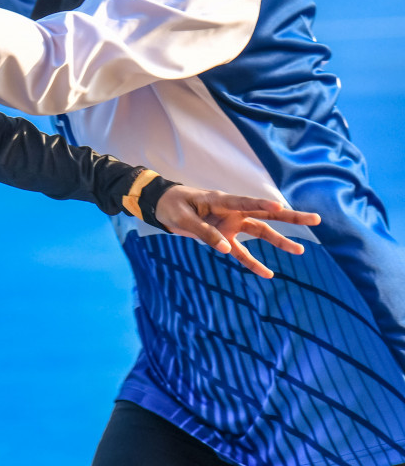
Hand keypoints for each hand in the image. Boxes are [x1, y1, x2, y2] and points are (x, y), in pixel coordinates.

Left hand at [152, 185, 321, 277]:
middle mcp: (231, 212)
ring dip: (279, 241)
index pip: (244, 202)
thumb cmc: (172, 206)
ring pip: (260, 232)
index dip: (261, 203)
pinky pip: (242, 252)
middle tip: (314, 219)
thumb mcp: (182, 218)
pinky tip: (268, 274)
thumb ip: (204, 232)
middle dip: (289, 217)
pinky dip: (252, 263)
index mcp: (220, 201)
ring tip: (300, 250)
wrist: (161, 206)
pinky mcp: (224, 237)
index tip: (279, 205)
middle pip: (264, 214)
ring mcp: (230, 224)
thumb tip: (225, 249)